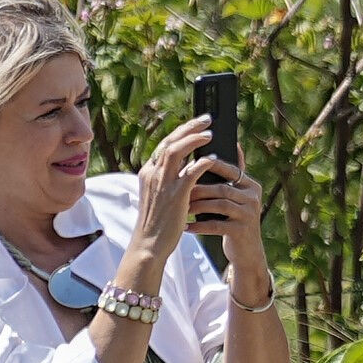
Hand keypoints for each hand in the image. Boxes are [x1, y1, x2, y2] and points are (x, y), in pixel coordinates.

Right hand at [119, 115, 215, 291]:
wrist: (150, 244)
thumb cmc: (158, 223)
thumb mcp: (160, 197)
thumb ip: (170, 181)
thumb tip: (190, 168)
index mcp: (148, 173)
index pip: (164, 145)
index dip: (180, 132)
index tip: (194, 125)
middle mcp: (153, 173)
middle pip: (170, 141)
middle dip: (189, 127)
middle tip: (207, 119)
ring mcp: (163, 183)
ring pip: (178, 150)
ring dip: (195, 139)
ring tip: (211, 132)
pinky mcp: (176, 194)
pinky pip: (191, 171)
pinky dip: (203, 162)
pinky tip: (214, 158)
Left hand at [185, 155, 271, 288]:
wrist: (247, 251)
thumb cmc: (235, 219)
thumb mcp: (237, 197)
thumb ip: (233, 175)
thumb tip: (232, 145)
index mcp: (251, 186)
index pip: (230, 169)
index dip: (209, 165)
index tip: (189, 165)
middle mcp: (254, 198)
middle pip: (222, 188)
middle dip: (198, 189)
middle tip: (178, 189)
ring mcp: (249, 215)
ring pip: (218, 205)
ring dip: (197, 206)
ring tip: (181, 207)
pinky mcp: (242, 231)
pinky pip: (216, 225)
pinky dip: (199, 226)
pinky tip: (186, 226)